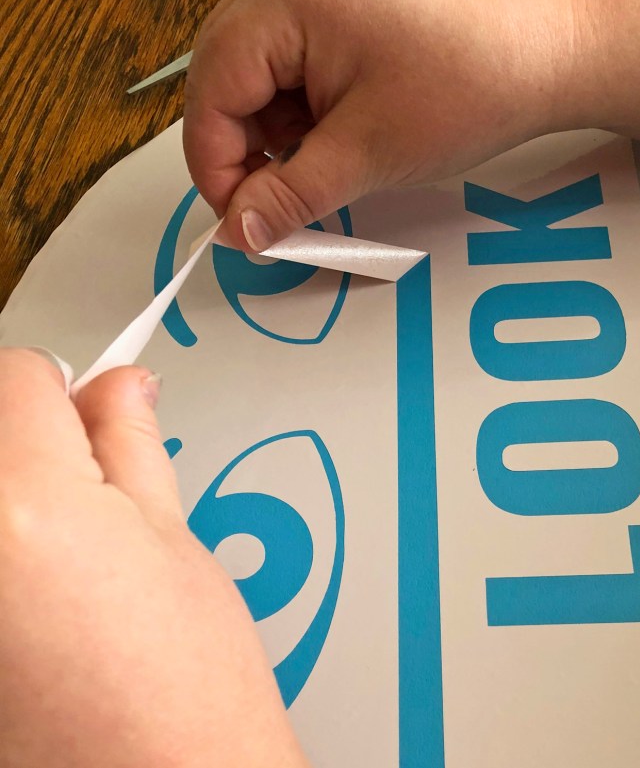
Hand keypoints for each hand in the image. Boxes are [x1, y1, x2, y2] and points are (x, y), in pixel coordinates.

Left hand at [0, 349, 308, 767]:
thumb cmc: (187, 697)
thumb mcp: (174, 543)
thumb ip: (132, 447)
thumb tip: (122, 388)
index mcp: (24, 506)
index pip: (21, 377)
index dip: (69, 391)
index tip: (90, 412)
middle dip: (32, 440)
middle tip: (85, 490)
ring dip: (13, 502)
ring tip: (63, 560)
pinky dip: (4, 558)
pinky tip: (38, 602)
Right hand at [182, 0, 579, 250]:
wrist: (552, 54)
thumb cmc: (470, 90)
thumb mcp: (367, 155)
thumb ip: (290, 197)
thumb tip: (236, 234)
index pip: (212, 90)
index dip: (216, 166)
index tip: (239, 223)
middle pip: (228, 78)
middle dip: (245, 151)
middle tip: (273, 207)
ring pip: (261, 79)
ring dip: (279, 137)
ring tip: (327, 169)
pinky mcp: (346, 6)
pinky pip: (297, 68)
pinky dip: (306, 116)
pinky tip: (340, 140)